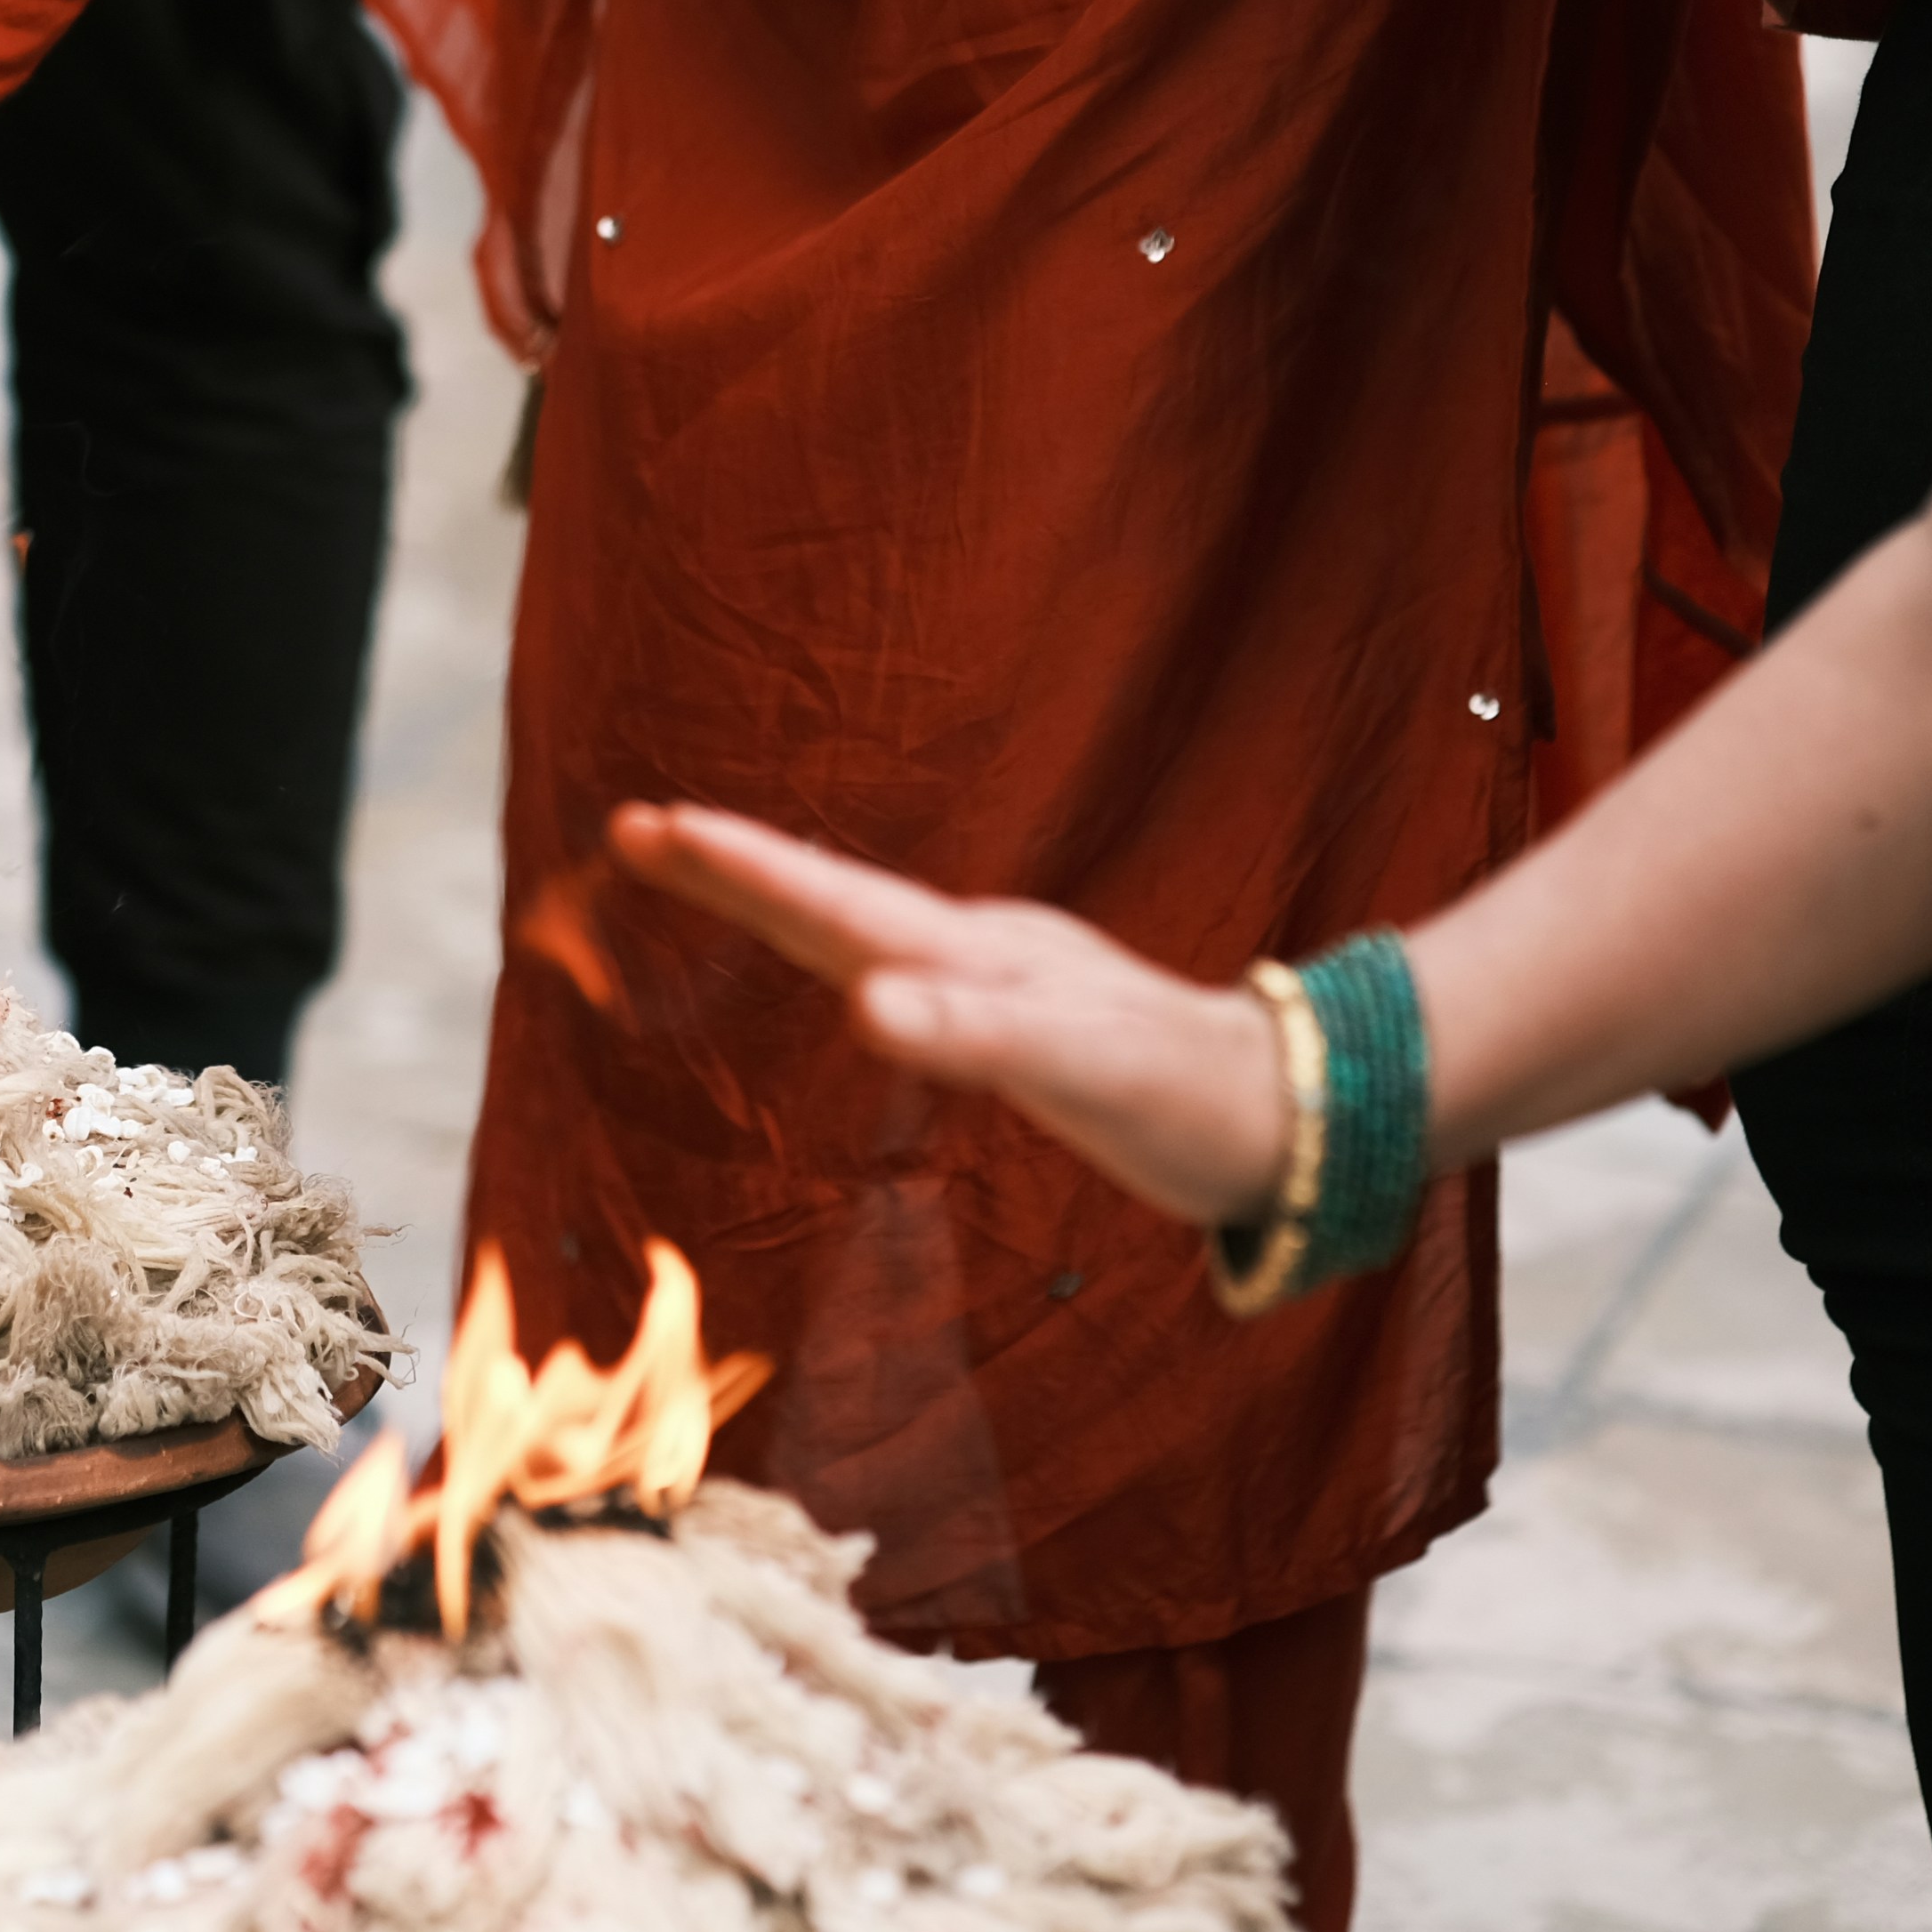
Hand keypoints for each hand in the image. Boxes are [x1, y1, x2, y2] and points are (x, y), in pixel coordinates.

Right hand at [609, 803, 1298, 1222]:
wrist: (1299, 1108)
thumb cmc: (1189, 1102)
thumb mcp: (1082, 1071)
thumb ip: (973, 1036)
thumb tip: (862, 1003)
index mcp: (972, 958)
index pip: (828, 903)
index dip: (736, 869)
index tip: (644, 823)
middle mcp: (978, 949)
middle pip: (830, 896)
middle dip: (731, 865)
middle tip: (633, 828)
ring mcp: (1002, 972)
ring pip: (863, 919)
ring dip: (777, 894)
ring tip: (703, 866)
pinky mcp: (1024, 1007)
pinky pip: (904, 959)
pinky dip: (842, 942)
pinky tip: (852, 965)